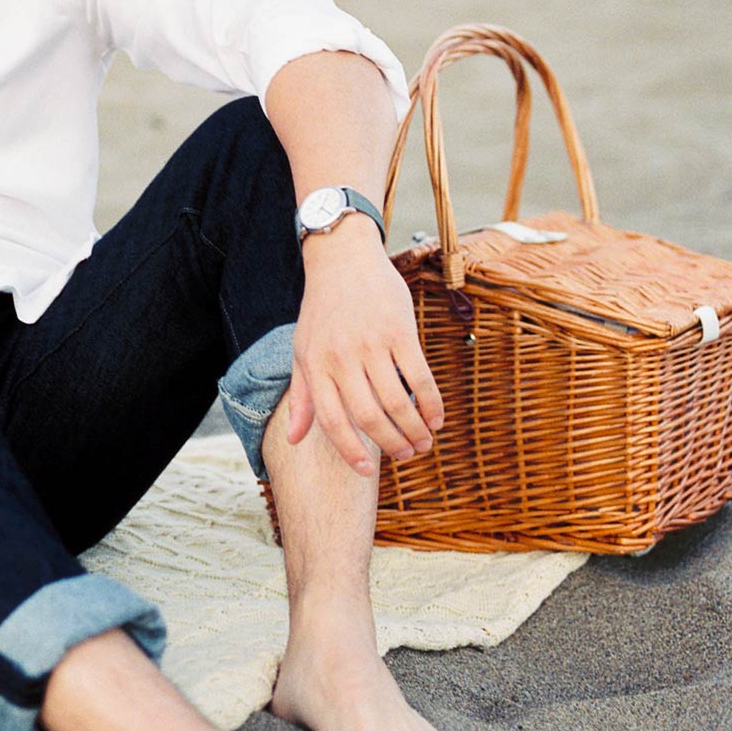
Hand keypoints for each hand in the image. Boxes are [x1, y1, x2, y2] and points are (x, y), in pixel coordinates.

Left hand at [284, 222, 443, 476]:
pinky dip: (431, 402)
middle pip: (369, 416)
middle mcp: (342, 358)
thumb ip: (302, 398)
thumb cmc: (322, 312)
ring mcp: (372, 344)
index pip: (332, 421)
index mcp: (316, 366)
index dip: (350, 451)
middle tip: (407, 456)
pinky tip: (437, 419)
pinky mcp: (400, 331)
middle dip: (391, 444)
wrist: (342, 260)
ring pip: (397, 400)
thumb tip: (294, 440)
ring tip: (424, 443)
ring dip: (414, 429)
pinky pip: (420, 375)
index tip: (368, 471)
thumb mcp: (303, 351)